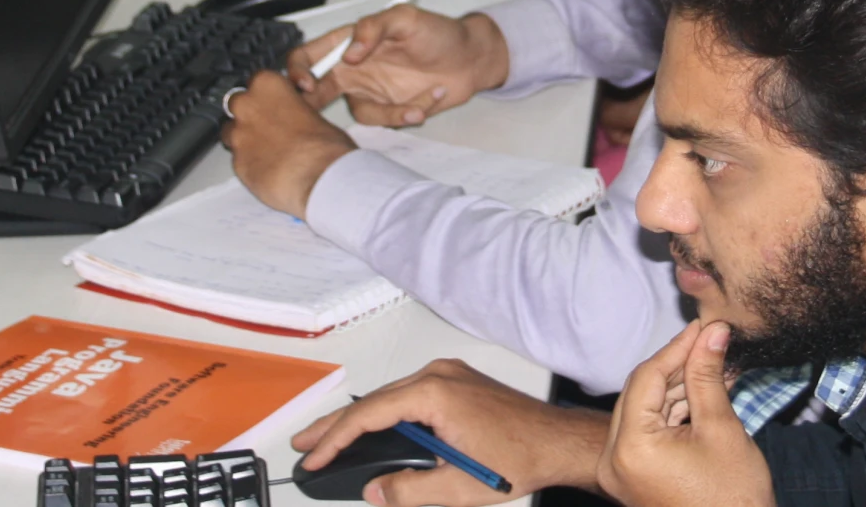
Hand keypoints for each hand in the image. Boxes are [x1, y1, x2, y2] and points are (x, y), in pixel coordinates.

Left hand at [221, 72, 354, 215]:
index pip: (258, 79)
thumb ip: (297, 110)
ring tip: (268, 150)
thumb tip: (297, 119)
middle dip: (250, 113)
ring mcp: (238, 135)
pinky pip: (237, 158)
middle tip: (270, 125)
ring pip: (231, 132)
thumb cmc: (323, 146)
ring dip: (245, 138)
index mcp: (267, 84)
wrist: (317, 178)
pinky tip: (268, 168)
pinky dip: (249, 161)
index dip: (267, 93)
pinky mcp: (235, 162)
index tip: (275, 101)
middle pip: (237, 103)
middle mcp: (246, 106)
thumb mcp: (317, 114)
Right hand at [289, 6, 510, 126]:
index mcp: (349, 42)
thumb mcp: (406, 18)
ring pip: (359, 114)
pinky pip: (387, 121)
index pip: (309, 55)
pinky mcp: (389, 110)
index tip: (306, 85)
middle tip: (323, 117)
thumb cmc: (439, 32)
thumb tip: (349, 53)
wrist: (471, 59)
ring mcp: (370, 92)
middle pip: (317, 92)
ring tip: (423, 100)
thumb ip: (374, 27)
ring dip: (390, 112)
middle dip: (315, 107)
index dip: (297, 70)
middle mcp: (354, 69)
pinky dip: (410, 112)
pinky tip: (432, 96)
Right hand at [292, 360, 607, 505]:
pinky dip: (386, 413)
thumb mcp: (457, 488)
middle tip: (305, 443)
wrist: (560, 442)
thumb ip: (408, 491)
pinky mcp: (459, 382)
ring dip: (361, 419)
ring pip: (391, 396)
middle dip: (336, 424)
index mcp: (435, 394)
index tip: (314, 458)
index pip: (369, 416)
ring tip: (330, 438)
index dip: (335, 439)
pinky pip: (410, 394)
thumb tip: (374, 490)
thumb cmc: (522, 457)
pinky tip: (374, 428)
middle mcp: (440, 375)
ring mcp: (450, 375)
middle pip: (374, 401)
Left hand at [598, 322, 774, 506]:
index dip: (676, 347)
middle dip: (676, 365)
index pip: (646, 378)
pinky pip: (650, 431)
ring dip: (677, 386)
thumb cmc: (733, 498)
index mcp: (630, 449)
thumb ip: (708, 376)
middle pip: (640, 391)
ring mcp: (622, 471)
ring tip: (712, 363)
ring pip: (646, 409)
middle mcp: (615, 460)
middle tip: (708, 340)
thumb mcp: (721, 428)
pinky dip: (674, 411)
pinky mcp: (634, 477)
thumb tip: (712, 333)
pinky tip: (702, 391)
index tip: (702, 328)